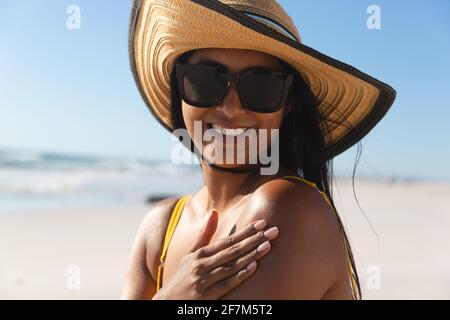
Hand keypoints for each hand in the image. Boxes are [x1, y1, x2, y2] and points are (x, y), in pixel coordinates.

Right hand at [152, 209, 278, 299]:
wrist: (167, 304)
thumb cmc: (181, 278)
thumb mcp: (189, 255)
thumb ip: (204, 235)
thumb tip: (214, 212)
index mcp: (199, 254)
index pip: (227, 240)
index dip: (246, 231)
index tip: (262, 223)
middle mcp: (201, 265)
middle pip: (233, 250)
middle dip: (254, 239)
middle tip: (273, 230)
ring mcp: (203, 280)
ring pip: (232, 265)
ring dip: (251, 255)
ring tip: (268, 245)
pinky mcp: (206, 296)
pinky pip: (226, 284)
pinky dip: (240, 275)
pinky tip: (253, 267)